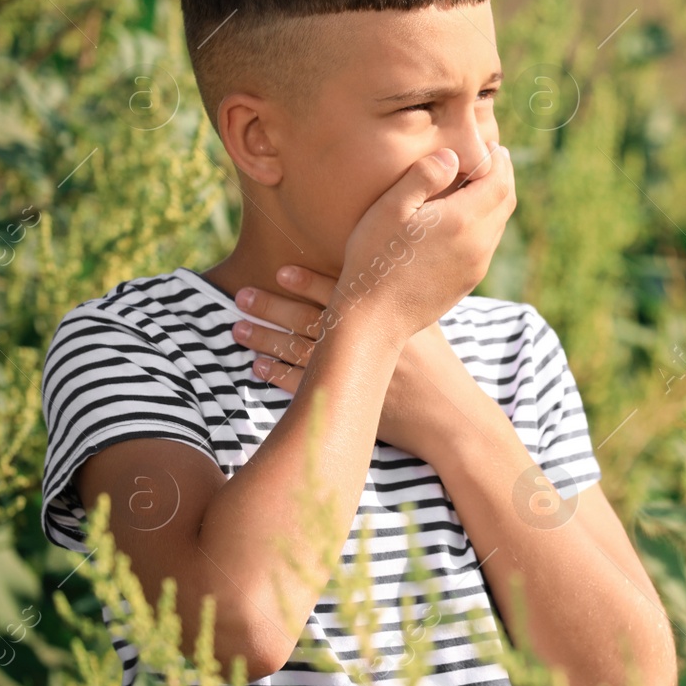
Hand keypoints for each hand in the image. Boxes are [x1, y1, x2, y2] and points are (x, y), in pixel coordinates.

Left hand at [230, 266, 488, 459]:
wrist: (448, 417)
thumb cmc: (440, 368)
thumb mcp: (427, 325)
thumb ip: (402, 298)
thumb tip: (381, 268)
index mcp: (388, 320)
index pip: (341, 294)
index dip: (308, 282)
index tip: (279, 271)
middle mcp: (369, 344)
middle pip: (311, 320)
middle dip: (273, 307)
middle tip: (241, 294)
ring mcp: (356, 374)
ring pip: (300, 351)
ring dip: (266, 339)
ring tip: (237, 327)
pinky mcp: (347, 402)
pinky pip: (303, 387)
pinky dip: (277, 376)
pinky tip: (257, 366)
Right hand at [333, 140, 515, 342]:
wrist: (375, 318)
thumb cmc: (375, 257)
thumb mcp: (391, 208)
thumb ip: (423, 177)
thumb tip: (452, 156)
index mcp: (464, 220)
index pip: (499, 181)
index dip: (498, 160)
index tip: (491, 145)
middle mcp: (479, 244)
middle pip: (506, 201)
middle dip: (503, 175)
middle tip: (494, 157)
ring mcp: (477, 265)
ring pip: (499, 224)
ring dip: (496, 199)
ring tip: (481, 183)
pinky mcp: (469, 281)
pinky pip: (488, 244)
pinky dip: (486, 222)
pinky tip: (466, 217)